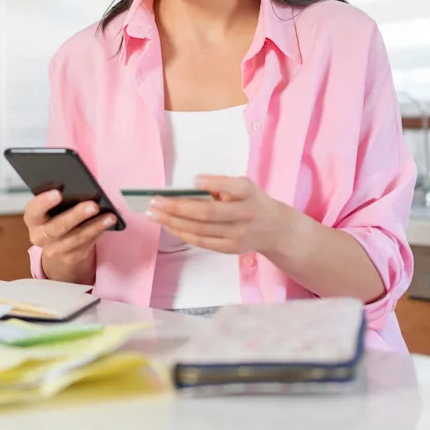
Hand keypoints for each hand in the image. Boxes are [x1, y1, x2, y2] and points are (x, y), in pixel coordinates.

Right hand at [24, 190, 114, 270]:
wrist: (56, 240)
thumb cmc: (56, 213)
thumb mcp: (52, 205)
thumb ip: (61, 197)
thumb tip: (84, 188)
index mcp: (32, 218)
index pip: (34, 210)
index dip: (44, 202)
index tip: (58, 193)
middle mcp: (39, 237)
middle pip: (58, 227)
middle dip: (77, 215)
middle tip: (93, 205)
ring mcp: (54, 250)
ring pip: (76, 238)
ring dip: (95, 226)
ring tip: (110, 216)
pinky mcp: (70, 257)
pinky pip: (87, 245)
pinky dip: (99, 233)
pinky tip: (109, 223)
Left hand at [146, 175, 294, 255]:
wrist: (274, 228)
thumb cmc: (251, 201)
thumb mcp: (243, 185)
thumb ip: (220, 184)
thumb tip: (187, 188)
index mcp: (248, 192)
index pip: (231, 186)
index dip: (212, 184)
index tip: (193, 181)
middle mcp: (244, 214)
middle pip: (207, 213)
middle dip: (177, 207)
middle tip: (154, 201)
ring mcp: (237, 234)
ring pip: (200, 230)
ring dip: (172, 222)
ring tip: (154, 214)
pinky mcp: (230, 248)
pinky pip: (201, 241)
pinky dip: (182, 233)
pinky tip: (168, 225)